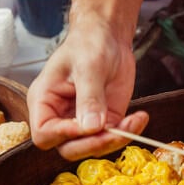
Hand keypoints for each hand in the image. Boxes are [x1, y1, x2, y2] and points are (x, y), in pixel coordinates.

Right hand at [27, 17, 148, 160]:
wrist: (109, 36)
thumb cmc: (89, 43)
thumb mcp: (88, 67)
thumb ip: (89, 98)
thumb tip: (91, 127)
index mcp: (44, 102)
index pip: (44, 134)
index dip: (64, 135)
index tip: (87, 125)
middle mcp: (60, 116)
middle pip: (69, 148)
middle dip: (93, 144)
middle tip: (115, 130)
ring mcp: (83, 121)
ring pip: (93, 147)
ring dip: (115, 140)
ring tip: (134, 121)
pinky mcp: (104, 121)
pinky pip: (113, 137)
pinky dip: (128, 132)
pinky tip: (139, 118)